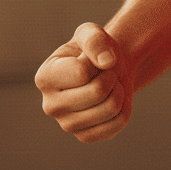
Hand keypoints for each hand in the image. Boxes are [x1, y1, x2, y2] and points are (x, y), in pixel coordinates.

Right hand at [35, 22, 133, 142]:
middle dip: (112, 74)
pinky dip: (125, 104)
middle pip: (98, 92)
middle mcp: (50, 106)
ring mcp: (67, 125)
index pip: (82, 72)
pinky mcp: (86, 136)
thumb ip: (95, 40)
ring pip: (111, 107)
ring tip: (109, 83)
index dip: (99, 60)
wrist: (106, 68)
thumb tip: (107, 62)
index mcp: (44, 78)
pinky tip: (112, 98)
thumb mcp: (91, 33)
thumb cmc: (93, 50)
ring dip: (119, 88)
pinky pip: (119, 121)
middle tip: (107, 71)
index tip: (96, 58)